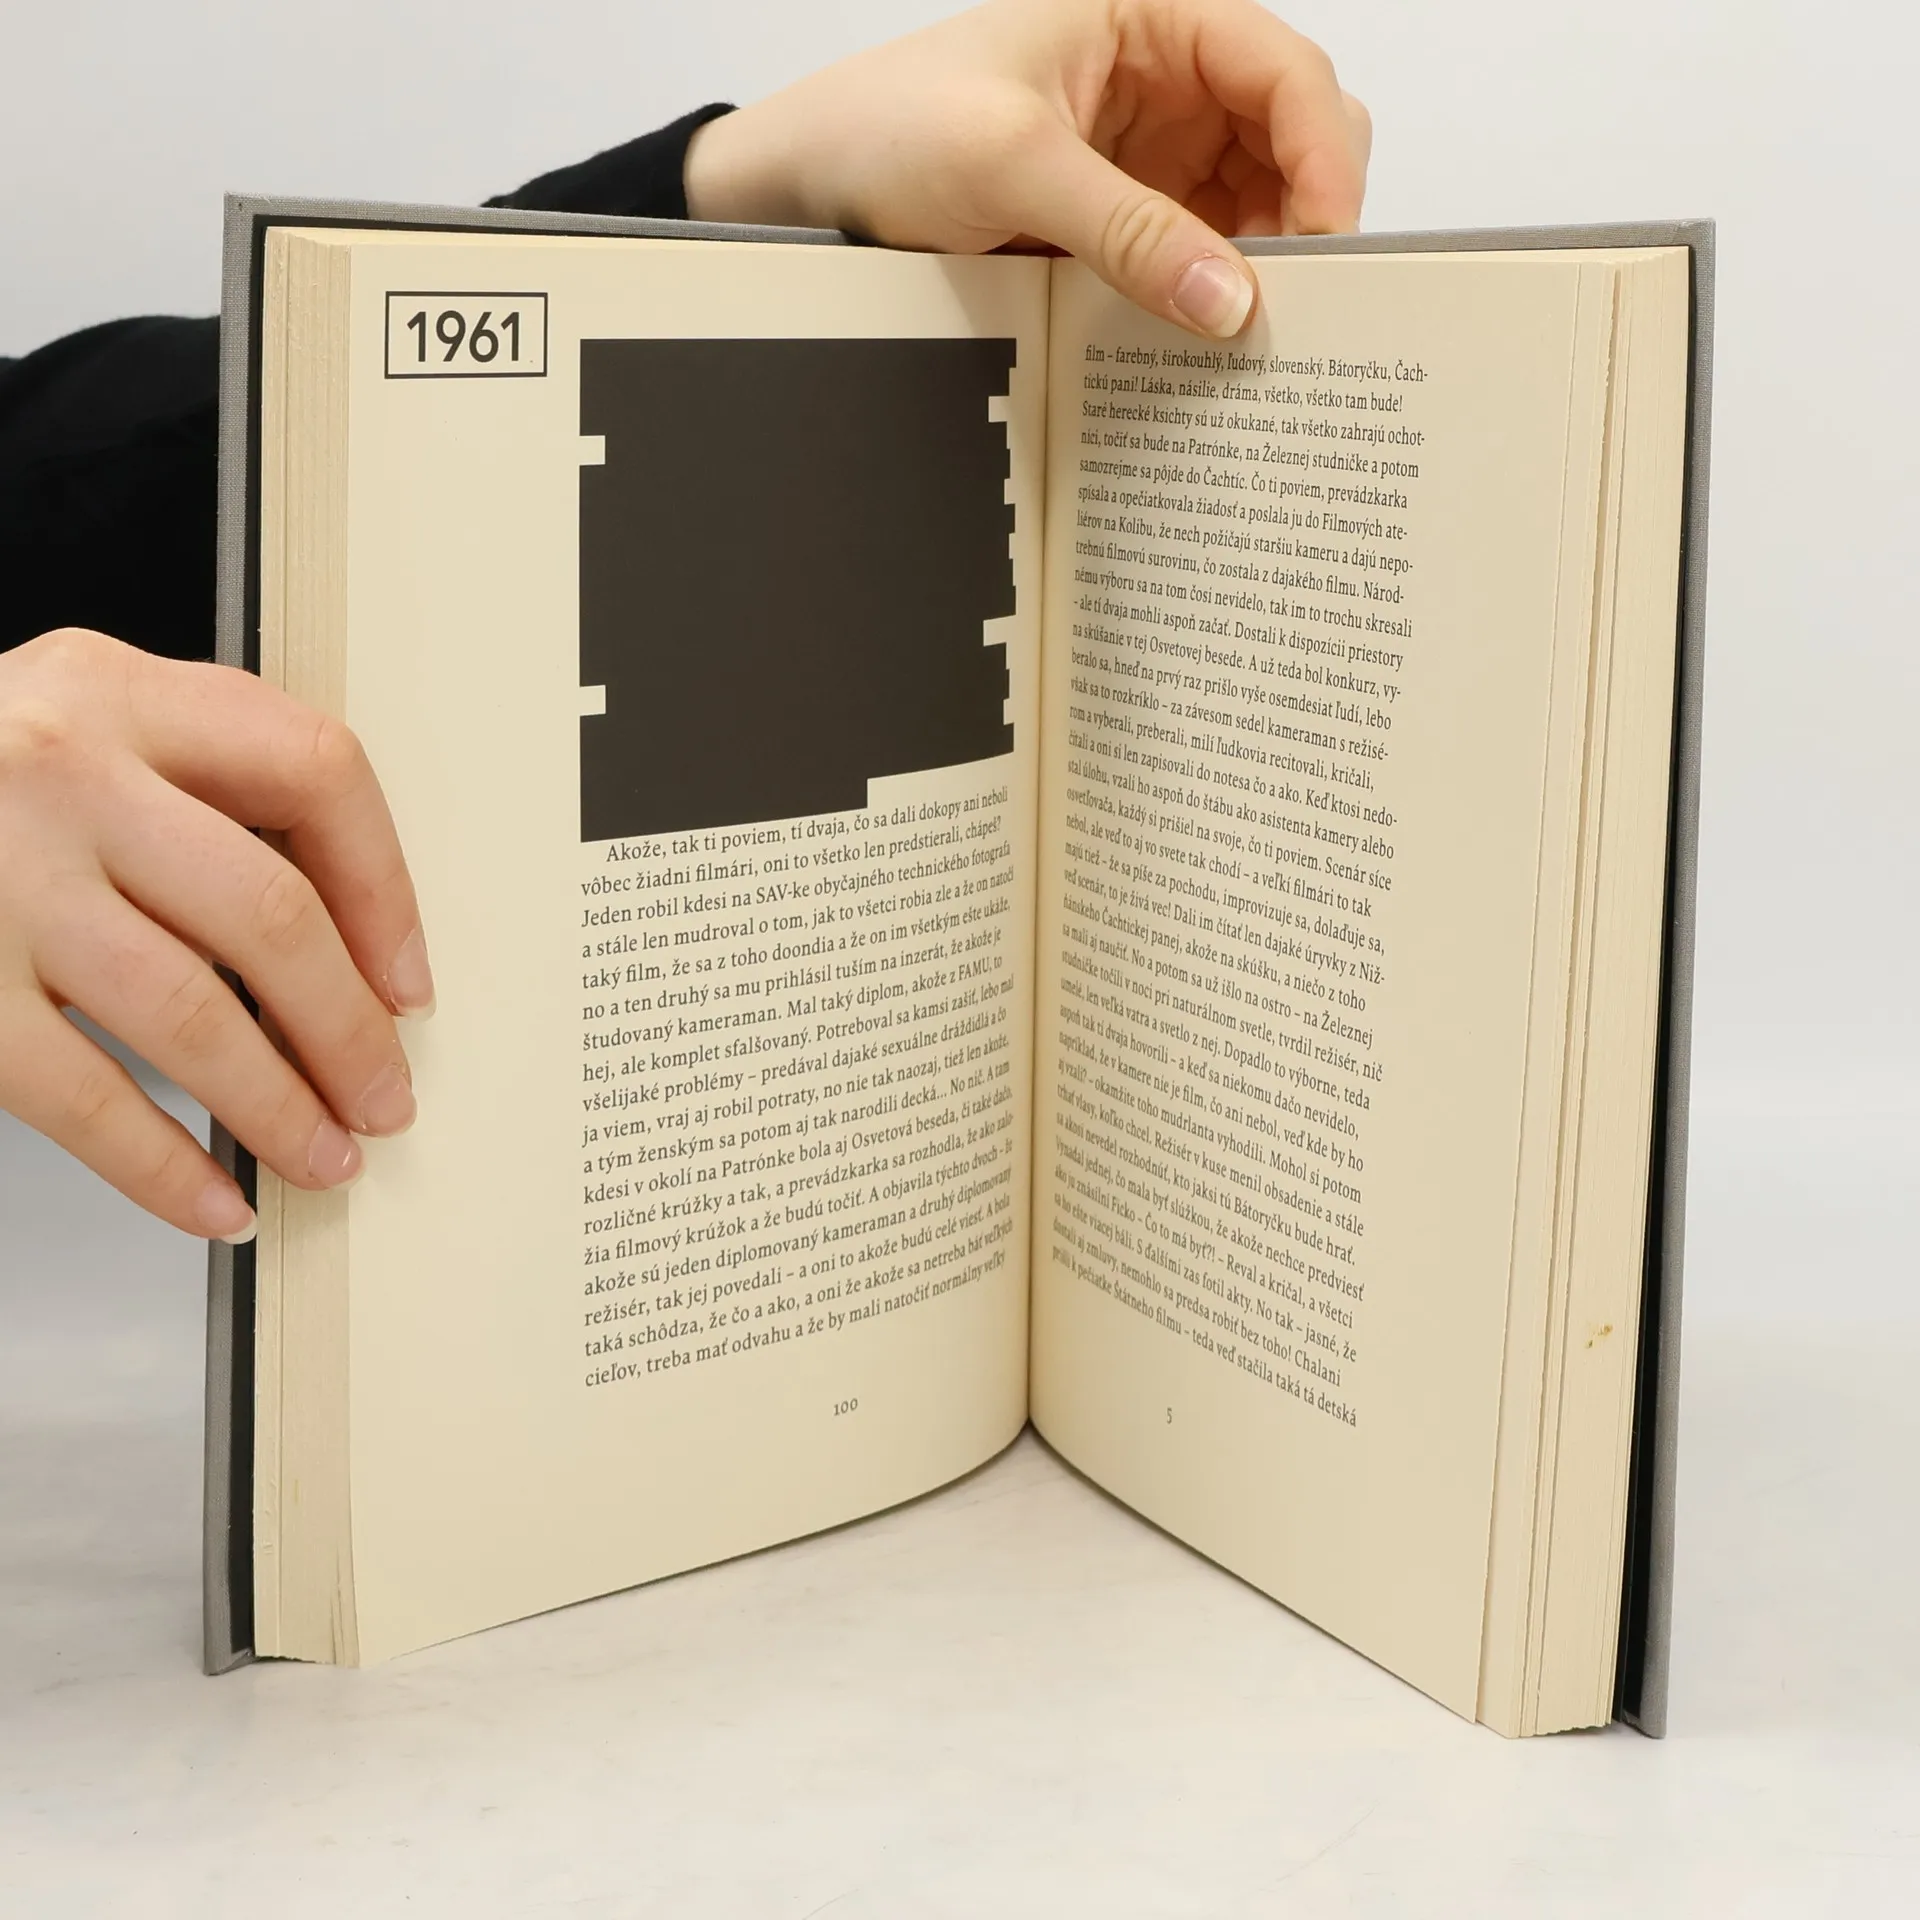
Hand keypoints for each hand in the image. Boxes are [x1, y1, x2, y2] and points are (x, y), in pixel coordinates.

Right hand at [0, 630, 432, 1240]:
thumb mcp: (75, 729)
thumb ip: (195, 792)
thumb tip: (339, 951)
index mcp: (117, 694)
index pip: (315, 771)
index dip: (385, 892)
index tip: (406, 980)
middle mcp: (62, 774)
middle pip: (269, 914)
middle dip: (349, 1030)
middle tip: (381, 1095)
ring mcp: (2, 882)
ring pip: (191, 1014)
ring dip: (278, 1109)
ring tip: (323, 1155)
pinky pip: (85, 1098)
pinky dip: (164, 1168)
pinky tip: (213, 1199)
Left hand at [684, 0, 1369, 339]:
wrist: (808, 186)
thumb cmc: (888, 126)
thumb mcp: (1011, 165)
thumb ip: (1128, 230)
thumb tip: (1231, 302)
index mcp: (1151, 17)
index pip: (1282, 69)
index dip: (1324, 153)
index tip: (1327, 243)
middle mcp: (1165, 82)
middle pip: (1292, 138)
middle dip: (1307, 215)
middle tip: (1295, 304)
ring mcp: (1151, 158)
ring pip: (1258, 207)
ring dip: (1266, 268)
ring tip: (1252, 337)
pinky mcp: (1125, 224)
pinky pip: (1198, 260)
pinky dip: (1214, 300)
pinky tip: (1206, 342)